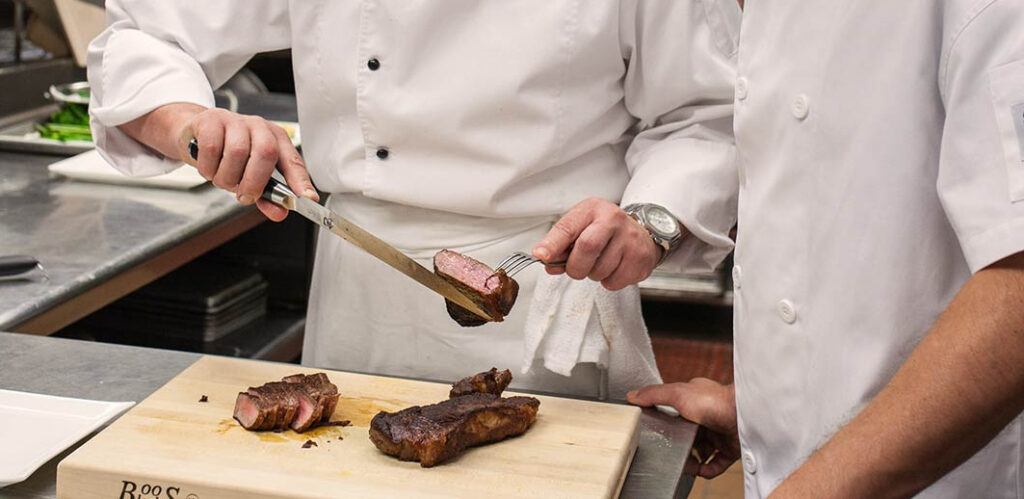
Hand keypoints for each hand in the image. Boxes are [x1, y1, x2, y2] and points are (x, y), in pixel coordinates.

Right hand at [177, 108, 317, 220]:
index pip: (293, 161)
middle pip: (266, 153)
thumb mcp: (250, 175)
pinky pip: (212, 148)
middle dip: (255, 182)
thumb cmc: (228, 155)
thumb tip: (279, 213)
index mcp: (276, 140)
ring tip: (223, 179)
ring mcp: (235, 121)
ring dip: (227, 177)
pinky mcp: (211, 120)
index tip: (308, 198)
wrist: (195, 135)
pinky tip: (210, 168)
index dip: (301, 181)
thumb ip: (266, 195)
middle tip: (244, 196)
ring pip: (237, 153)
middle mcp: (259, 127)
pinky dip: (209, 167)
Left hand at [531, 198, 660, 290]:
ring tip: (600, 262)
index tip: (541, 256)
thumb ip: (561, 243)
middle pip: (587, 248)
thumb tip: (545, 259)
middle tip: (576, 268)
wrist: (643, 233)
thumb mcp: (581, 226)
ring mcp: (630, 239)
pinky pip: (614, 282)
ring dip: (592, 275)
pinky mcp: (640, 259)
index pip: (569, 227)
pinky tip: (614, 267)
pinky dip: (607, 281)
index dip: (552, 243)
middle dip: (575, 267)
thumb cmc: (606, 230)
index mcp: (592, 209)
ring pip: (600, 270)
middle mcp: (613, 220)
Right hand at [627, 379, 739, 477]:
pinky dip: (708, 469)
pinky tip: (701, 471)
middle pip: (689, 435)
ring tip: (686, 466)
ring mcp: (720, 432)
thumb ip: (654, 395)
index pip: (678, 412)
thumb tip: (632, 396)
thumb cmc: (713, 400)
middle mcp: (709, 416)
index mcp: (696, 399)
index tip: (659, 434)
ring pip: (702, 451)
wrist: (743, 415)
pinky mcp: (731, 448)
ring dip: (693, 460)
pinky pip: (717, 463)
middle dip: (680, 446)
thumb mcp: (677, 393)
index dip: (668, 424)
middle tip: (671, 455)